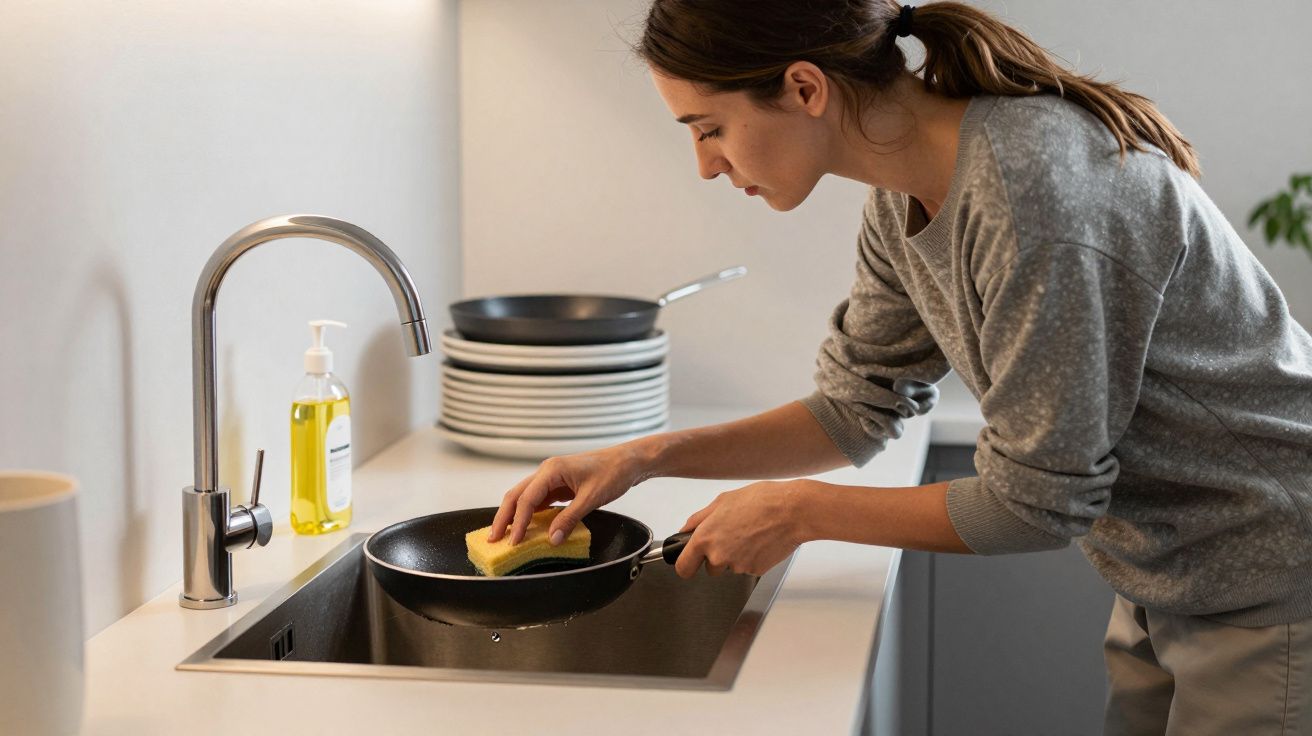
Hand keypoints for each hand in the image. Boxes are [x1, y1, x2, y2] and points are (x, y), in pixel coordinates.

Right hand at [487, 443, 650, 545]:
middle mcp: (546, 472)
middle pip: (516, 495)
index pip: (527, 499)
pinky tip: (526, 527)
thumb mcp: (591, 498)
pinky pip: (538, 500)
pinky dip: (529, 514)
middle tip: (493, 539)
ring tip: (504, 535)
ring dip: (513, 515)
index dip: (518, 522)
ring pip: (524, 497)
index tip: (514, 540)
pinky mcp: (558, 485)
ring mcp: (551, 478)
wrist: (628, 461)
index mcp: (552, 470)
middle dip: (503, 517)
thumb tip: (552, 539)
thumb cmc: (613, 473)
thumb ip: (570, 519)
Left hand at [674, 480, 815, 578]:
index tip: (691, 562)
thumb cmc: (761, 501)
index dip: (686, 565)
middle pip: (711, 568)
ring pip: (731, 566)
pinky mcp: (756, 571)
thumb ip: (699, 519)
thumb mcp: (723, 500)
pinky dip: (753, 557)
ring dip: (736, 555)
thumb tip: (685, 530)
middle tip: (733, 535)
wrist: (793, 511)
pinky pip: (748, 567)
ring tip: (751, 533)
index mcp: (706, 538)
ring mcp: (738, 566)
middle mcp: (719, 556)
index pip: (684, 567)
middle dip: (717, 556)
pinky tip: (761, 540)